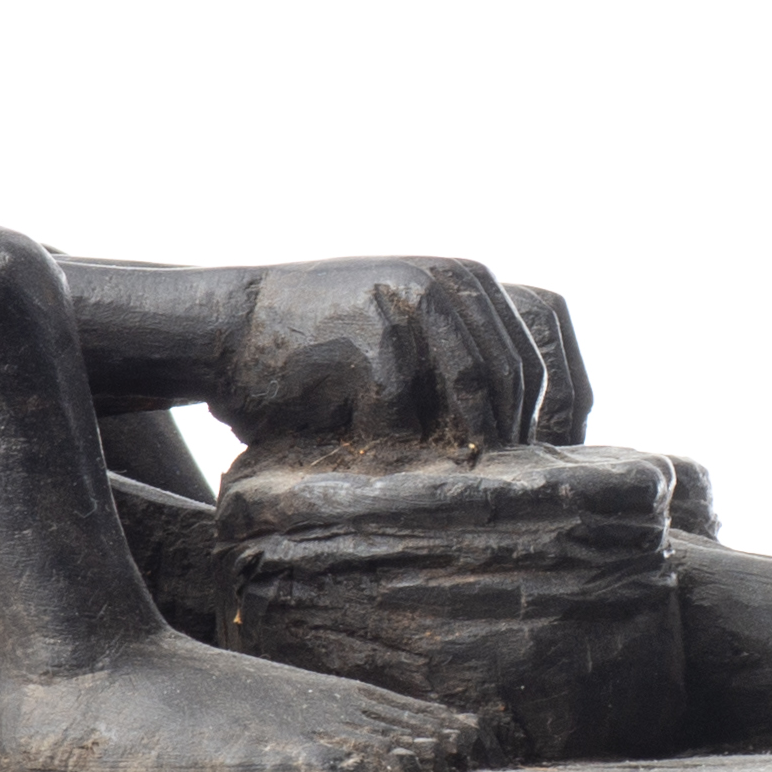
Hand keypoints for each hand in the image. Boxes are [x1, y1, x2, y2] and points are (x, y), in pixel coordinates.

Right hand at [213, 256, 548, 459]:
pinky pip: (402, 410)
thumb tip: (534, 444)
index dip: (541, 424)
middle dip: (500, 439)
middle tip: (482, 490)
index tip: (528, 475)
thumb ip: (461, 362)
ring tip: (422, 473)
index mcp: (466, 280)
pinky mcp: (367, 334)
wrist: (230, 325)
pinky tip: (360, 449)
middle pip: (506, 379)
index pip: (534, 362)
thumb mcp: (405, 334)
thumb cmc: (322, 349)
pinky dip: (387, 441)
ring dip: (447, 442)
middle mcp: (446, 281)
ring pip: (464, 393)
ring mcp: (406, 302)